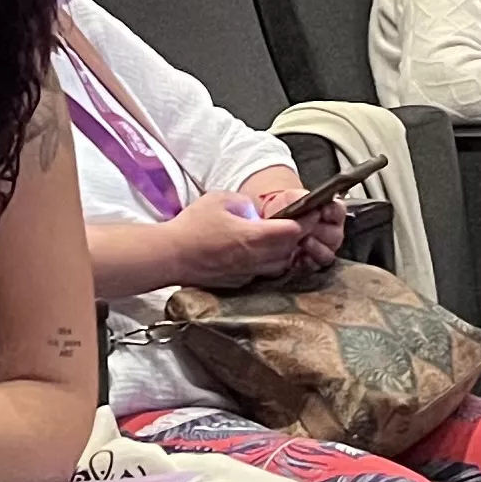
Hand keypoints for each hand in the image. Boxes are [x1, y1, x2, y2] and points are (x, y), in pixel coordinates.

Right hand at [162, 188, 310, 288]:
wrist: (170, 256)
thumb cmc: (191, 228)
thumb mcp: (219, 200)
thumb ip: (245, 202)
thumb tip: (255, 211)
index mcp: (253, 237)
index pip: (293, 231)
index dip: (305, 221)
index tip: (310, 212)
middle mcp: (254, 259)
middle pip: (291, 250)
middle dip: (298, 236)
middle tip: (299, 222)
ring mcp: (247, 273)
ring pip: (279, 264)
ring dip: (285, 251)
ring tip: (279, 237)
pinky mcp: (238, 282)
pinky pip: (263, 272)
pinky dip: (268, 262)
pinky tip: (258, 251)